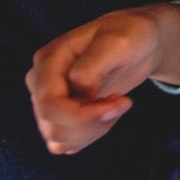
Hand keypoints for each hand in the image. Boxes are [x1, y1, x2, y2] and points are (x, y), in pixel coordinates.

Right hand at [25, 3, 179, 154]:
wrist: (139, 42)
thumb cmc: (129, 36)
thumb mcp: (117, 42)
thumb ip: (92, 66)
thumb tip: (78, 92)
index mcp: (47, 60)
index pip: (49, 105)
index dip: (84, 116)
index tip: (121, 103)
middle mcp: (41, 82)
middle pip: (53, 127)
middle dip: (94, 124)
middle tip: (121, 102)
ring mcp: (49, 101)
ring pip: (58, 139)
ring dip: (95, 131)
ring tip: (115, 106)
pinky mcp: (60, 116)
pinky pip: (65, 143)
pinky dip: (91, 136)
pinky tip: (107, 115)